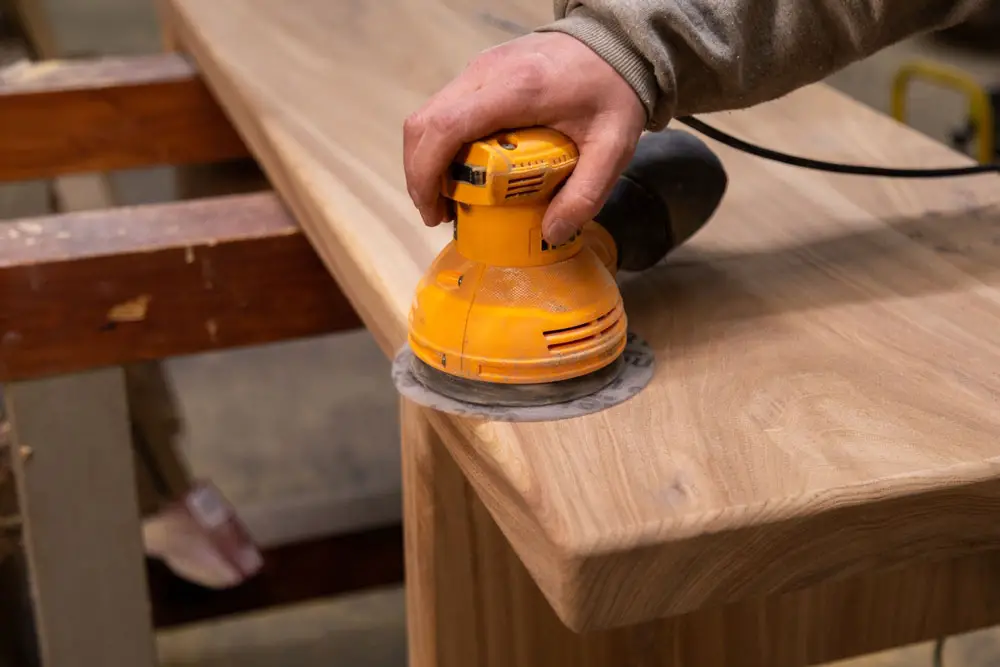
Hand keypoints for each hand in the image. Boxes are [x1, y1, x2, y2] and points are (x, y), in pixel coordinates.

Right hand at [403, 31, 646, 244]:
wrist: (615, 42)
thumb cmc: (612, 92)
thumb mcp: (613, 147)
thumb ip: (586, 194)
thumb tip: (549, 234)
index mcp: (516, 90)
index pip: (446, 126)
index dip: (426, 173)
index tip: (434, 212)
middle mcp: (486, 73)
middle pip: (424, 123)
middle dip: (420, 175)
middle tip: (439, 214)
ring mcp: (478, 68)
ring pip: (427, 116)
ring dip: (426, 161)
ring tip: (447, 199)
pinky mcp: (478, 72)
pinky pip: (443, 109)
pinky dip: (439, 145)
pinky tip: (460, 171)